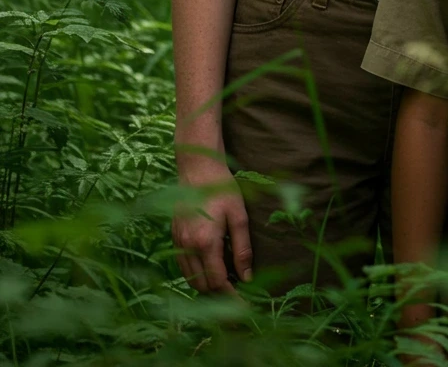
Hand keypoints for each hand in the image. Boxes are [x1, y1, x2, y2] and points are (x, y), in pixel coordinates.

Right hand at [172, 155, 252, 293]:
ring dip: (207, 286)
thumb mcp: (239, 216)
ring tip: (226, 284)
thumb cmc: (222, 189)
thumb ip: (242, 248)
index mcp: (206, 242)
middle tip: (237, 295)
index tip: (244, 306)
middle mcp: (188, 246)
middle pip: (202, 285)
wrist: (197, 168)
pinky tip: (209, 268)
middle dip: (219, 295)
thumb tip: (246, 277)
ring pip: (190, 279)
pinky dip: (196, 274)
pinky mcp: (174, 236)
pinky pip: (183, 266)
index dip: (231, 297)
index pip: (218, 282)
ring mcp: (178, 242)